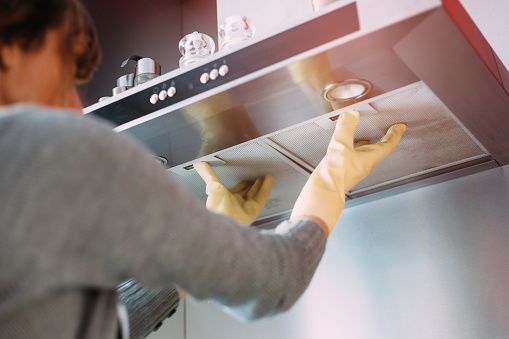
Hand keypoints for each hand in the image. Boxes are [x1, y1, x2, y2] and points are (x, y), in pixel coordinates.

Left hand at [194, 162, 274, 224]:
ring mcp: (245, 208)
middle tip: (258, 174)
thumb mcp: (212, 186)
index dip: (241, 182)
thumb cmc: (216, 209)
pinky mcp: (253, 211)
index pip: (235, 189)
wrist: (223, 222)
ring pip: (255, 194)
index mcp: (225, 200)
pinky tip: (269, 179)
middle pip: (247, 192)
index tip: (245, 174)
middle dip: (252, 183)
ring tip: (266, 175)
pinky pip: (261, 197)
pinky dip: (266, 188)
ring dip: (261, 184)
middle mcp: (235, 205)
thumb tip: (200, 164)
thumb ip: (208, 174)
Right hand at [290, 110, 405, 233]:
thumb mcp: (341, 146)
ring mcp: (353, 169)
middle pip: (378, 150)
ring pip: (364, 153)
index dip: (395, 134)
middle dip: (383, 138)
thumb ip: (346, 128)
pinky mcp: (343, 171)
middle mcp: (363, 165)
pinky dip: (352, 148)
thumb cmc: (334, 175)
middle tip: (388, 129)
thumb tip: (352, 114)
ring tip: (366, 134)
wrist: (322, 193)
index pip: (387, 145)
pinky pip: (352, 156)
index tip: (400, 126)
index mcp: (369, 159)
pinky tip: (345, 146)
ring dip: (367, 143)